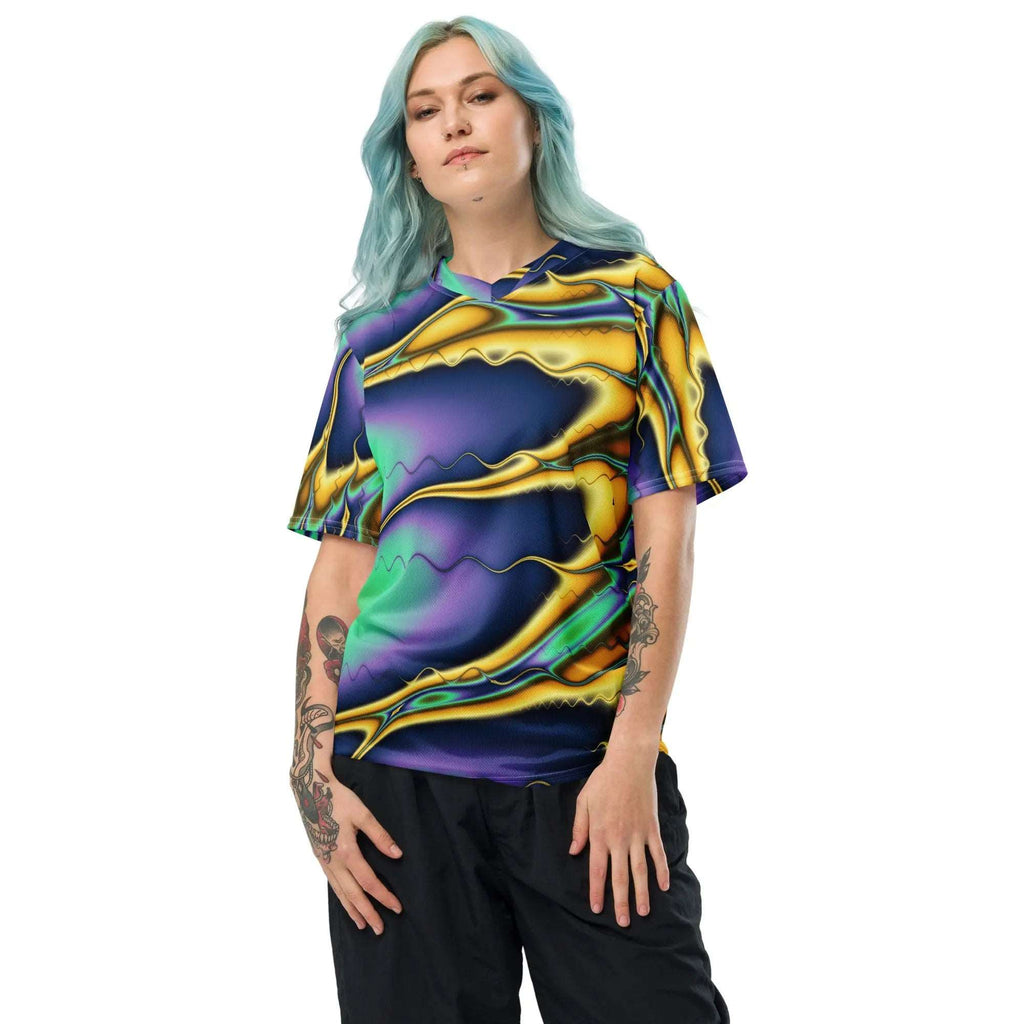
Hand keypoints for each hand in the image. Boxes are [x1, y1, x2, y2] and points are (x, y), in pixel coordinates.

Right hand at [291, 764, 403, 935]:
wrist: (309, 791)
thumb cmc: (338, 799)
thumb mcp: (362, 813)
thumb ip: (380, 835)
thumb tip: (398, 855)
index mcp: (346, 851)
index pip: (368, 882)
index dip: (383, 896)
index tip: (397, 908)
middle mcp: (333, 861)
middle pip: (353, 894)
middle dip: (368, 913)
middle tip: (380, 929)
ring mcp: (324, 861)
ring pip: (340, 893)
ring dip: (352, 910)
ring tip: (363, 925)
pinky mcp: (320, 858)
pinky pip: (332, 885)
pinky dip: (341, 898)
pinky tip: (347, 903)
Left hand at [567, 750, 670, 925]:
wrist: (629, 764)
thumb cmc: (603, 781)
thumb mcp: (584, 802)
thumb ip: (579, 829)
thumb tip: (574, 852)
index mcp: (600, 834)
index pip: (597, 870)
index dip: (597, 891)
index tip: (596, 908)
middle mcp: (619, 840)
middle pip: (620, 877)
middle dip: (620, 901)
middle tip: (623, 922)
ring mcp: (638, 835)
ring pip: (640, 871)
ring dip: (642, 893)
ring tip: (643, 912)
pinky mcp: (652, 829)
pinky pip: (658, 854)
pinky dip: (662, 871)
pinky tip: (663, 886)